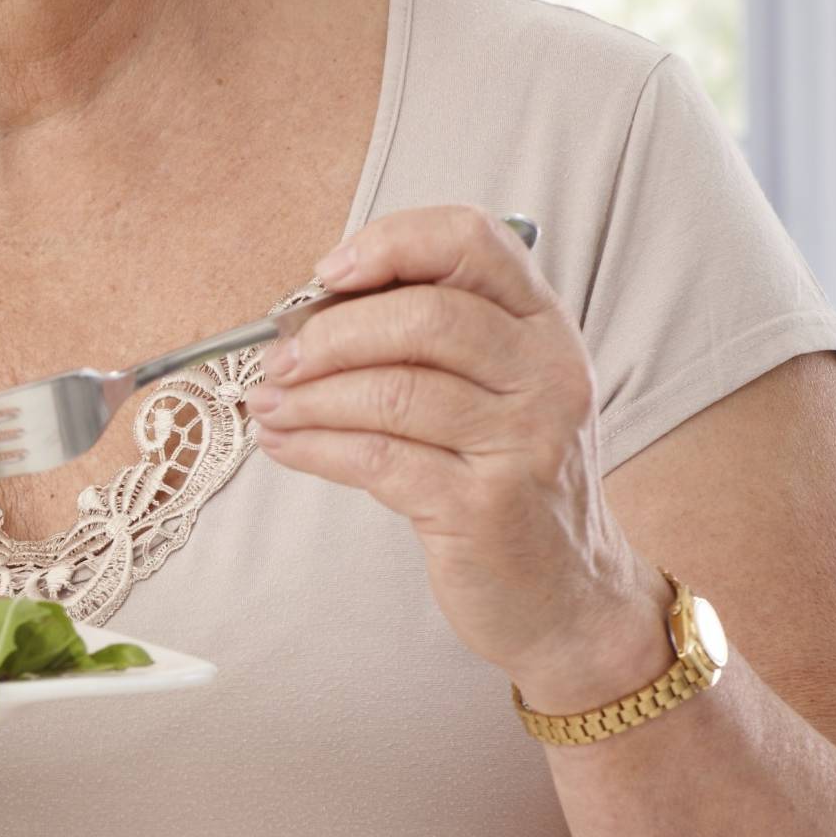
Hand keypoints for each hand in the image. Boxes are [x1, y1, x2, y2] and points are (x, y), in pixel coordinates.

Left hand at [242, 204, 659, 703]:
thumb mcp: (495, 391)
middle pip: (425, 315)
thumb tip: (311, 310)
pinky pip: (377, 458)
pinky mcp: (483, 508)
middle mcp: (546, 374)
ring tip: (268, 403)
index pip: (473, 240)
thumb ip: (429, 337)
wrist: (567, 596)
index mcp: (544, 326)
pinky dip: (314, 446)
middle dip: (332, 332)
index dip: (391, 242)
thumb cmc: (510, 478)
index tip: (328, 274)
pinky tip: (284, 444)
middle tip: (279, 355)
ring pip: (394, 390)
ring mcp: (522, 442)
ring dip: (310, 394)